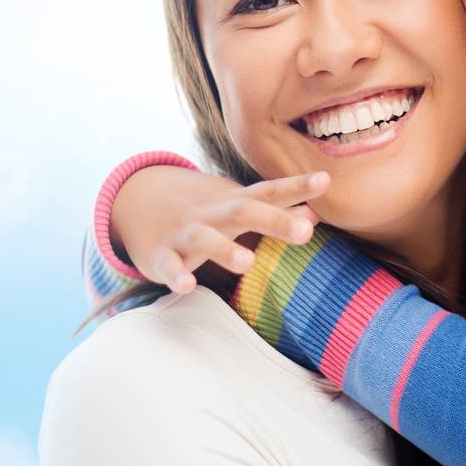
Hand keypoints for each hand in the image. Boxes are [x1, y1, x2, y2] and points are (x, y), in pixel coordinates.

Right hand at [110, 165, 329, 294]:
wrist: (140, 204)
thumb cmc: (206, 212)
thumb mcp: (240, 207)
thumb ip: (276, 210)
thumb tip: (316, 214)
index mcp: (236, 203)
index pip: (270, 192)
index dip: (297, 186)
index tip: (326, 180)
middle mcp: (213, 214)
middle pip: (244, 212)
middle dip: (275, 221)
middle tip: (305, 231)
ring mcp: (184, 233)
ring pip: (204, 238)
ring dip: (224, 249)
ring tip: (248, 262)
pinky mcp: (160, 254)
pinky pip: (167, 266)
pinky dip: (176, 275)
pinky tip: (188, 285)